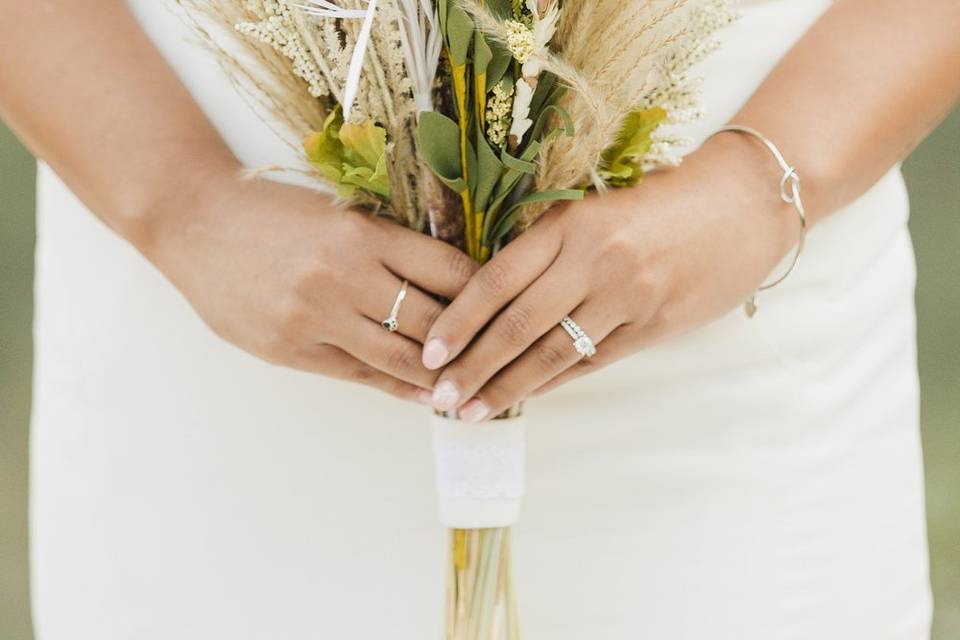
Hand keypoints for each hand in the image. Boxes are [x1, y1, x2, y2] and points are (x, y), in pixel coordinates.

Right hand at [143, 171, 476, 402]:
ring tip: (474, 387)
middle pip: (433, 320)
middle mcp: (343, 275)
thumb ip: (386, 248)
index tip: (508, 307)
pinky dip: (398, 386)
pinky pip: (360, 375)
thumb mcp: (336, 213)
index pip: (448, 269)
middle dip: (475, 343)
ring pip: (401, 357)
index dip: (486, 293)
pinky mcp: (291, 348)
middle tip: (506, 357)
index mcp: (362, 232)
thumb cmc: (271, 211)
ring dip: (442, 376)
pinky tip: (425, 395)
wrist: (192, 219)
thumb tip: (444, 283)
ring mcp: (315, 316)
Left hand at [420, 135, 800, 420]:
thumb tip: (493, 300)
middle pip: (517, 325)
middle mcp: (594, 261)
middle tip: (439, 396)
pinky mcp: (655, 326)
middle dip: (472, 366)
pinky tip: (526, 397)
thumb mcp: (597, 209)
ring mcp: (627, 297)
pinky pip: (592, 361)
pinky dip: (554, 383)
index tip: (431, 352)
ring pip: (551, 353)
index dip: (459, 321)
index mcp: (571, 224)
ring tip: (471, 411)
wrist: (745, 202)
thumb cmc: (662, 200)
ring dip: (507, 387)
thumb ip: (550, 250)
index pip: (497, 279)